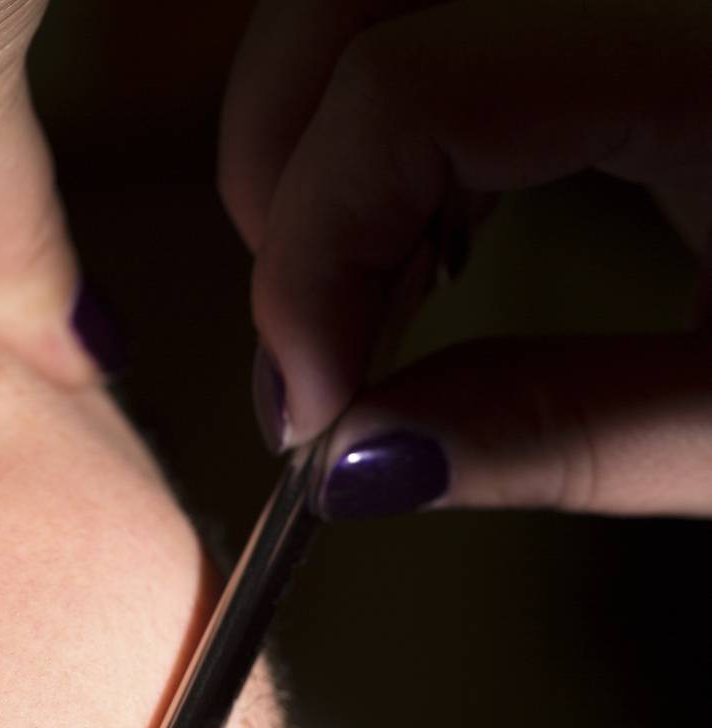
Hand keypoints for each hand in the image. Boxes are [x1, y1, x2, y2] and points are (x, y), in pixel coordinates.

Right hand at [219, 0, 711, 516]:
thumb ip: (561, 430)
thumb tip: (362, 462)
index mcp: (698, 52)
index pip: (407, 90)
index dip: (314, 255)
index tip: (311, 411)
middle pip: (349, 1)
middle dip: (277, 177)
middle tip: (305, 346)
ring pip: (369, 6)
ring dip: (318, 150)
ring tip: (361, 308)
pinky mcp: (603, 14)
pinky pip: (435, 26)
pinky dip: (384, 131)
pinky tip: (423, 247)